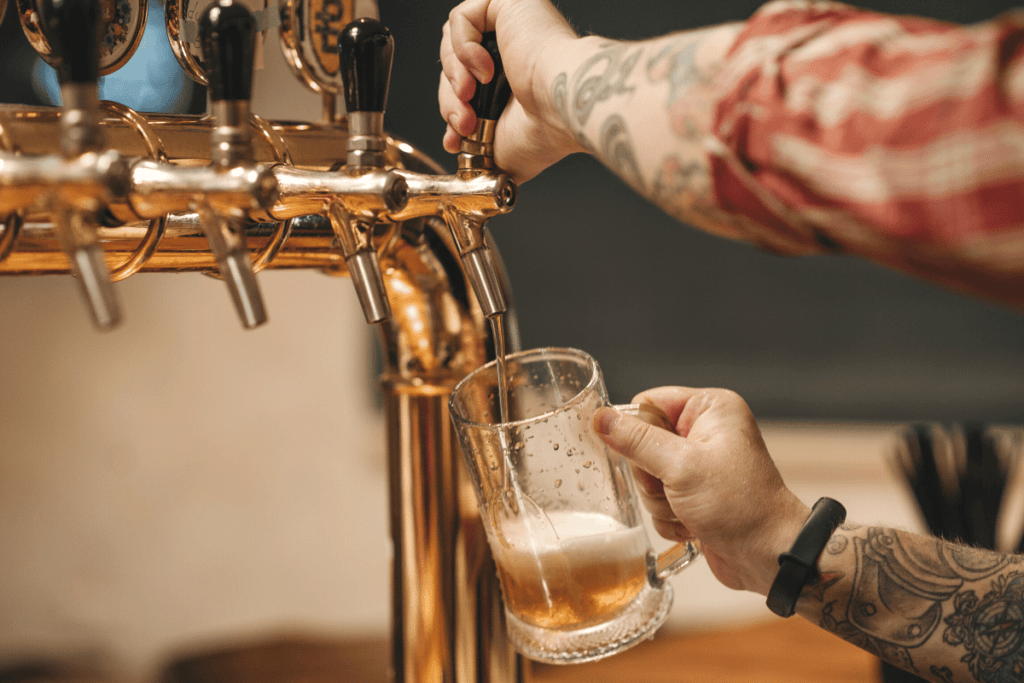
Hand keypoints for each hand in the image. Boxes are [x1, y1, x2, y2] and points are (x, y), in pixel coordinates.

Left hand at [439, 0, 584, 182]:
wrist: (562, 109)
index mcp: (516, 78)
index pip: (465, 85)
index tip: (455, 139)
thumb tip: (457, 148)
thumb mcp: (500, 147)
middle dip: (450, 100)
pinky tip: (485, 70)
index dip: (453, 110)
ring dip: (454, 76)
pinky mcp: (507, 3)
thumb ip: (478, 144)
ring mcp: (511, 23)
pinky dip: (463, 48)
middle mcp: (515, 48)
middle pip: (455, 65)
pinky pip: (462, 19)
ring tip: (470, 97)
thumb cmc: (546, 131)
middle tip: (463, 124)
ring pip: (452, 42)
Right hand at [594, 387, 809, 594]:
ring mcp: (699, 465)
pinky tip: (693, 525)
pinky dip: (669, 517)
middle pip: (641, 444)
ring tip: (689, 510)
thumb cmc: (740, 506)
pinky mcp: (694, 494)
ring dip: (660, 501)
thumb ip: (636, 441)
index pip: (647, 403)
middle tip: (676, 489)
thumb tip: (601, 418)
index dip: (639, 433)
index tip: (654, 460)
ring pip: (647, 477)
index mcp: (709, 408)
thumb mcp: (681, 467)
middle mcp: (705, 432)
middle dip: (652, 477)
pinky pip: (658, 500)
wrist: (768, 555)